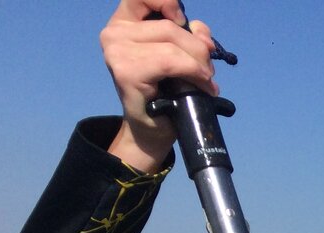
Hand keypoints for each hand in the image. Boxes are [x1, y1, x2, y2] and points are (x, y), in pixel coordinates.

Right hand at [100, 0, 218, 170]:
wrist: (153, 129)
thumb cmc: (166, 92)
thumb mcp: (180, 55)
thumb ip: (191, 35)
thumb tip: (202, 33)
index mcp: (126, 22)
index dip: (170, 3)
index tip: (184, 21)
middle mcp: (115, 33)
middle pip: (171, 26)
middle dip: (199, 50)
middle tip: (208, 72)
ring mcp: (116, 51)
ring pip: (173, 45)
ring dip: (199, 66)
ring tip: (206, 82)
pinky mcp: (126, 71)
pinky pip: (170, 62)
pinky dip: (193, 73)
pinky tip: (203, 87)